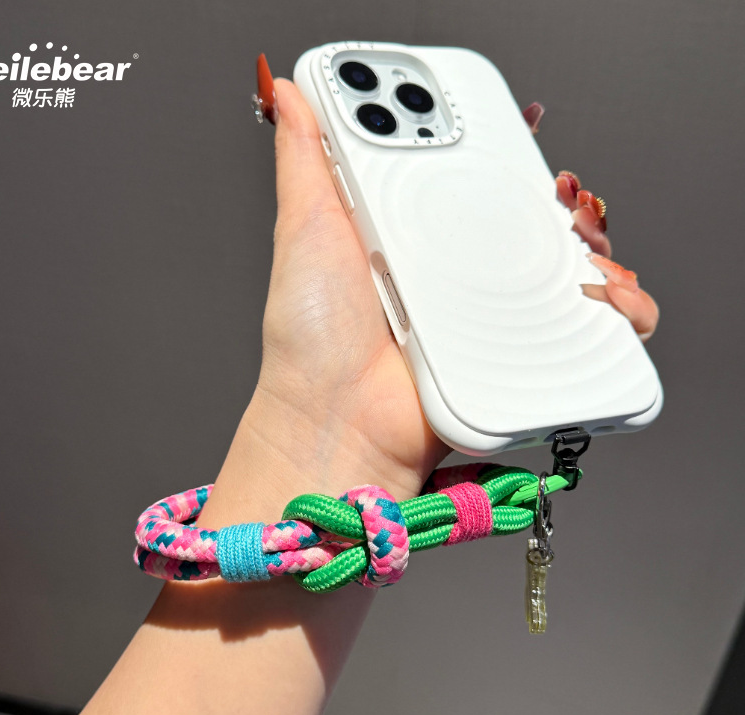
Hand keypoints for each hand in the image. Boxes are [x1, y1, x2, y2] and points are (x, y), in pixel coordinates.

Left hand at [237, 61, 659, 509]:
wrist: (338, 420)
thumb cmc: (312, 337)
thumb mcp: (306, 228)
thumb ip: (306, 158)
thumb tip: (295, 92)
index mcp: (416, 234)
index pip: (475, 179)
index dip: (503, 149)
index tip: (517, 126)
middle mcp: (458, 274)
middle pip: (533, 220)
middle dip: (561, 195)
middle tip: (558, 189)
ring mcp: (493, 317)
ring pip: (572, 268)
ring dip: (598, 243)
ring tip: (582, 237)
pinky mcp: (519, 359)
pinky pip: (593, 332)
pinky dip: (620, 309)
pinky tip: (604, 294)